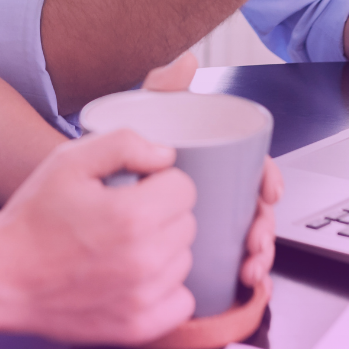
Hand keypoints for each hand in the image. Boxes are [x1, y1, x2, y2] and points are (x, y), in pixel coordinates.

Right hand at [0, 130, 197, 344]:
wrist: (2, 277)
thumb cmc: (33, 217)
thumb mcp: (68, 161)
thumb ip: (123, 144)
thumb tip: (166, 156)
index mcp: (132, 215)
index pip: (184, 188)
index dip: (158, 182)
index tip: (133, 190)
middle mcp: (145, 259)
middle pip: (186, 224)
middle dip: (160, 214)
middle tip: (121, 218)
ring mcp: (143, 298)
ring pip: (183, 261)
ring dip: (162, 251)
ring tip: (121, 248)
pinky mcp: (138, 327)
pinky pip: (181, 301)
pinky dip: (164, 290)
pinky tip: (134, 278)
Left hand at [139, 52, 279, 296]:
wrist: (79, 192)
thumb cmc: (117, 154)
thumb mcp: (140, 119)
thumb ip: (163, 88)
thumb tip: (188, 61)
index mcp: (215, 161)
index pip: (253, 169)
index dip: (268, 180)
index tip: (267, 193)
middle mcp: (216, 193)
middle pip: (253, 211)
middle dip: (265, 228)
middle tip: (255, 241)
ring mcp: (207, 224)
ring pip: (245, 242)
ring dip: (258, 256)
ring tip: (248, 267)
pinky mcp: (194, 253)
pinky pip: (227, 269)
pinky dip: (243, 281)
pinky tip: (243, 287)